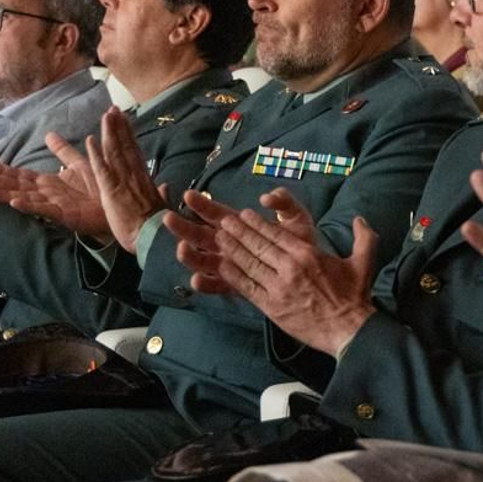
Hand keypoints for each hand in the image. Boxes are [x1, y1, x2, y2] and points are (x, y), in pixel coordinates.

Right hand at [0, 132, 110, 239]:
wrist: (116, 204)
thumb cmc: (98, 188)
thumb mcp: (78, 164)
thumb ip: (62, 151)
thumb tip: (48, 134)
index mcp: (48, 182)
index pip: (21, 175)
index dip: (3, 170)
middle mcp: (46, 194)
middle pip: (17, 186)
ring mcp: (53, 205)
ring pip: (25, 198)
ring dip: (6, 195)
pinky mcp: (63, 215)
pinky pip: (43, 209)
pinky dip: (28, 206)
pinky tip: (14, 202)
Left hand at [88, 106, 164, 253]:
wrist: (154, 238)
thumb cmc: (160, 227)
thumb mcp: (163, 207)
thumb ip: (162, 194)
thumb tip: (167, 187)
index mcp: (144, 179)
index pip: (135, 151)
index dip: (129, 134)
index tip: (125, 119)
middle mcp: (134, 175)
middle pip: (124, 145)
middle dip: (118, 126)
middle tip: (113, 108)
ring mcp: (123, 181)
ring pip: (114, 151)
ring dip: (109, 132)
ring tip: (105, 115)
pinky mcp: (111, 190)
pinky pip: (101, 169)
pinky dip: (95, 154)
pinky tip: (90, 140)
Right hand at [167, 187, 313, 295]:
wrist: (313, 274)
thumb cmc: (302, 242)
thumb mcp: (297, 218)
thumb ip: (285, 203)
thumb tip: (266, 197)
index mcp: (240, 226)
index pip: (216, 213)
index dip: (202, 204)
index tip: (188, 196)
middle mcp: (230, 245)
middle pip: (201, 234)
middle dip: (184, 226)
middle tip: (169, 218)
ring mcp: (231, 265)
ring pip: (203, 260)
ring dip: (190, 254)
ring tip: (182, 249)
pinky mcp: (236, 285)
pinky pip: (217, 285)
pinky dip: (206, 283)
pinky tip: (197, 280)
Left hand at [207, 201, 378, 354]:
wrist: (349, 330)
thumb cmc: (355, 297)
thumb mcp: (363, 262)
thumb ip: (364, 237)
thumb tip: (360, 219)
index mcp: (308, 254)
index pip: (276, 234)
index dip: (257, 223)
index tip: (244, 215)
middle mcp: (290, 268)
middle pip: (258, 245)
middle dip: (239, 231)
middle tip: (224, 221)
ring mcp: (279, 288)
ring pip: (249, 263)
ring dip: (232, 249)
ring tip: (218, 237)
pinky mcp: (272, 307)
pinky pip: (247, 287)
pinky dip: (233, 275)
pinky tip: (222, 265)